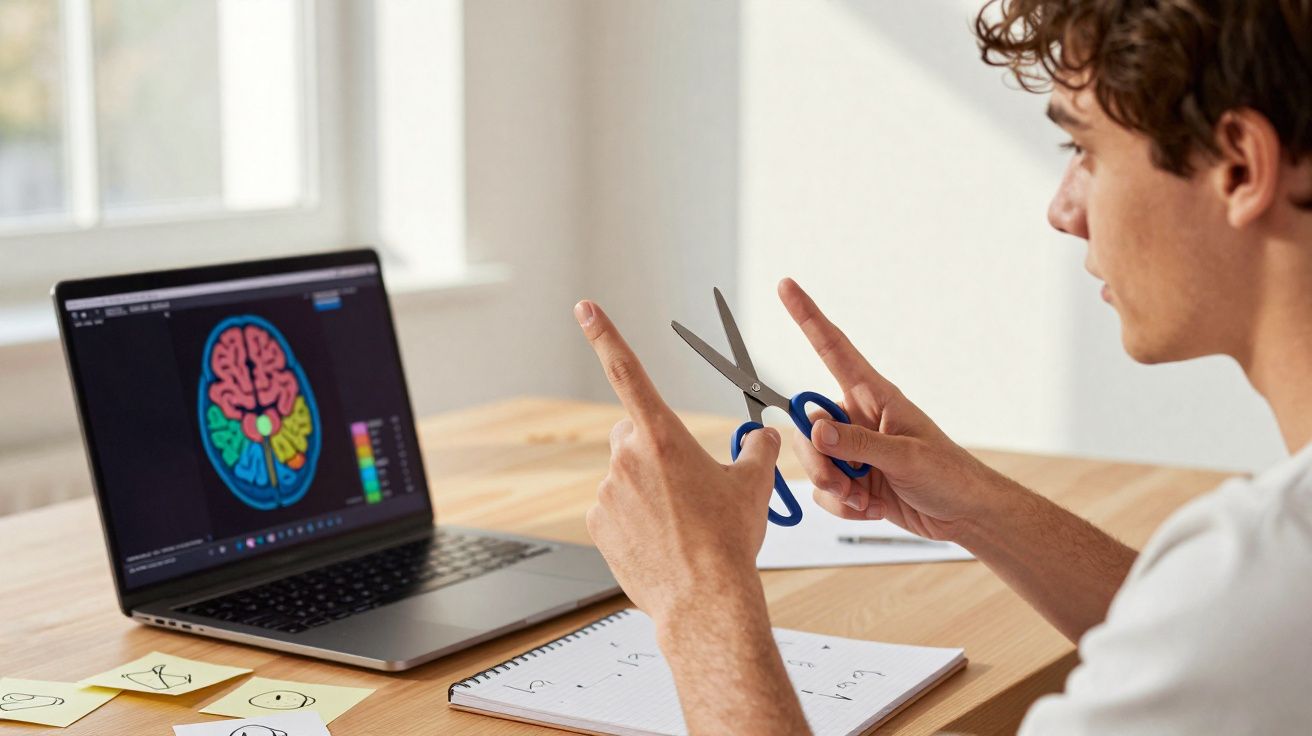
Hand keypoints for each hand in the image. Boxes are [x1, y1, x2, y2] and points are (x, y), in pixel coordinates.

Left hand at [574, 299, 782, 621]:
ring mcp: (609, 493)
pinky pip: (615, 509)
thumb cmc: (728, 540)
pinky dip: (634, 519)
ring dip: (647, 489)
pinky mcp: (598, 524)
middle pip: (633, 434)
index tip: (584, 308)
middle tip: (685, 481)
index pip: (628, 370)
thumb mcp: (755, 486)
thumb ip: (760, 450)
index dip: (605, 334)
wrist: (705, 599)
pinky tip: (661, 540)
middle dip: (653, 448)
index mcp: (663, 436)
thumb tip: (769, 434)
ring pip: (625, 475)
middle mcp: (629, 458)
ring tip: (680, 523)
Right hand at [778, 278, 1006, 541]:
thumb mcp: (906, 457)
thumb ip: (858, 443)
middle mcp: (858, 418)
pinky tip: (867, 506)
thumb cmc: (949, 474)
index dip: (807, 317)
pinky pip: (822, 490)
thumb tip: (816, 430)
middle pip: (808, 425)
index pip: (833, 348)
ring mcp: (853, 450)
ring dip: (832, 486)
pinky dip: (839, 504)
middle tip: (843, 480)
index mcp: (874, 396)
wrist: (964, 514)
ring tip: (862, 496)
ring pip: (812, 461)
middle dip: (818, 459)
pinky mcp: (852, 479)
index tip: (787, 286)